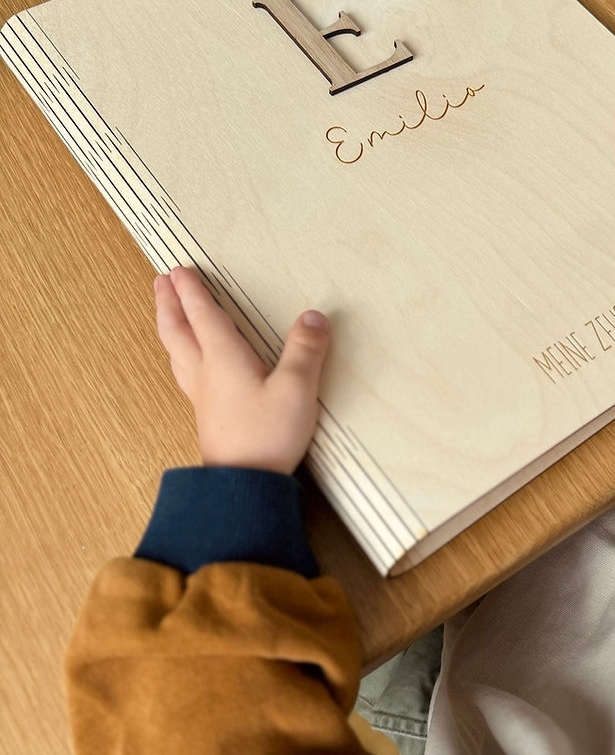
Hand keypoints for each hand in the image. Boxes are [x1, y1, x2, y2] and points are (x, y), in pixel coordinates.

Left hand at [153, 266, 330, 475]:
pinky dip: (180, 354)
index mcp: (224, 358)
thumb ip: (305, 350)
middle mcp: (206, 373)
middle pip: (178, 331)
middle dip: (169, 304)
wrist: (244, 485)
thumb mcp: (296, 388)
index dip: (192, 291)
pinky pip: (185, 373)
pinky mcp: (208, 415)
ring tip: (167, 314)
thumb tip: (313, 317)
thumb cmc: (267, 436)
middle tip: (161, 283)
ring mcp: (203, 396)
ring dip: (170, 327)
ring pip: (177, 353)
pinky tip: (187, 364)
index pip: (203, 315)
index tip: (180, 270)